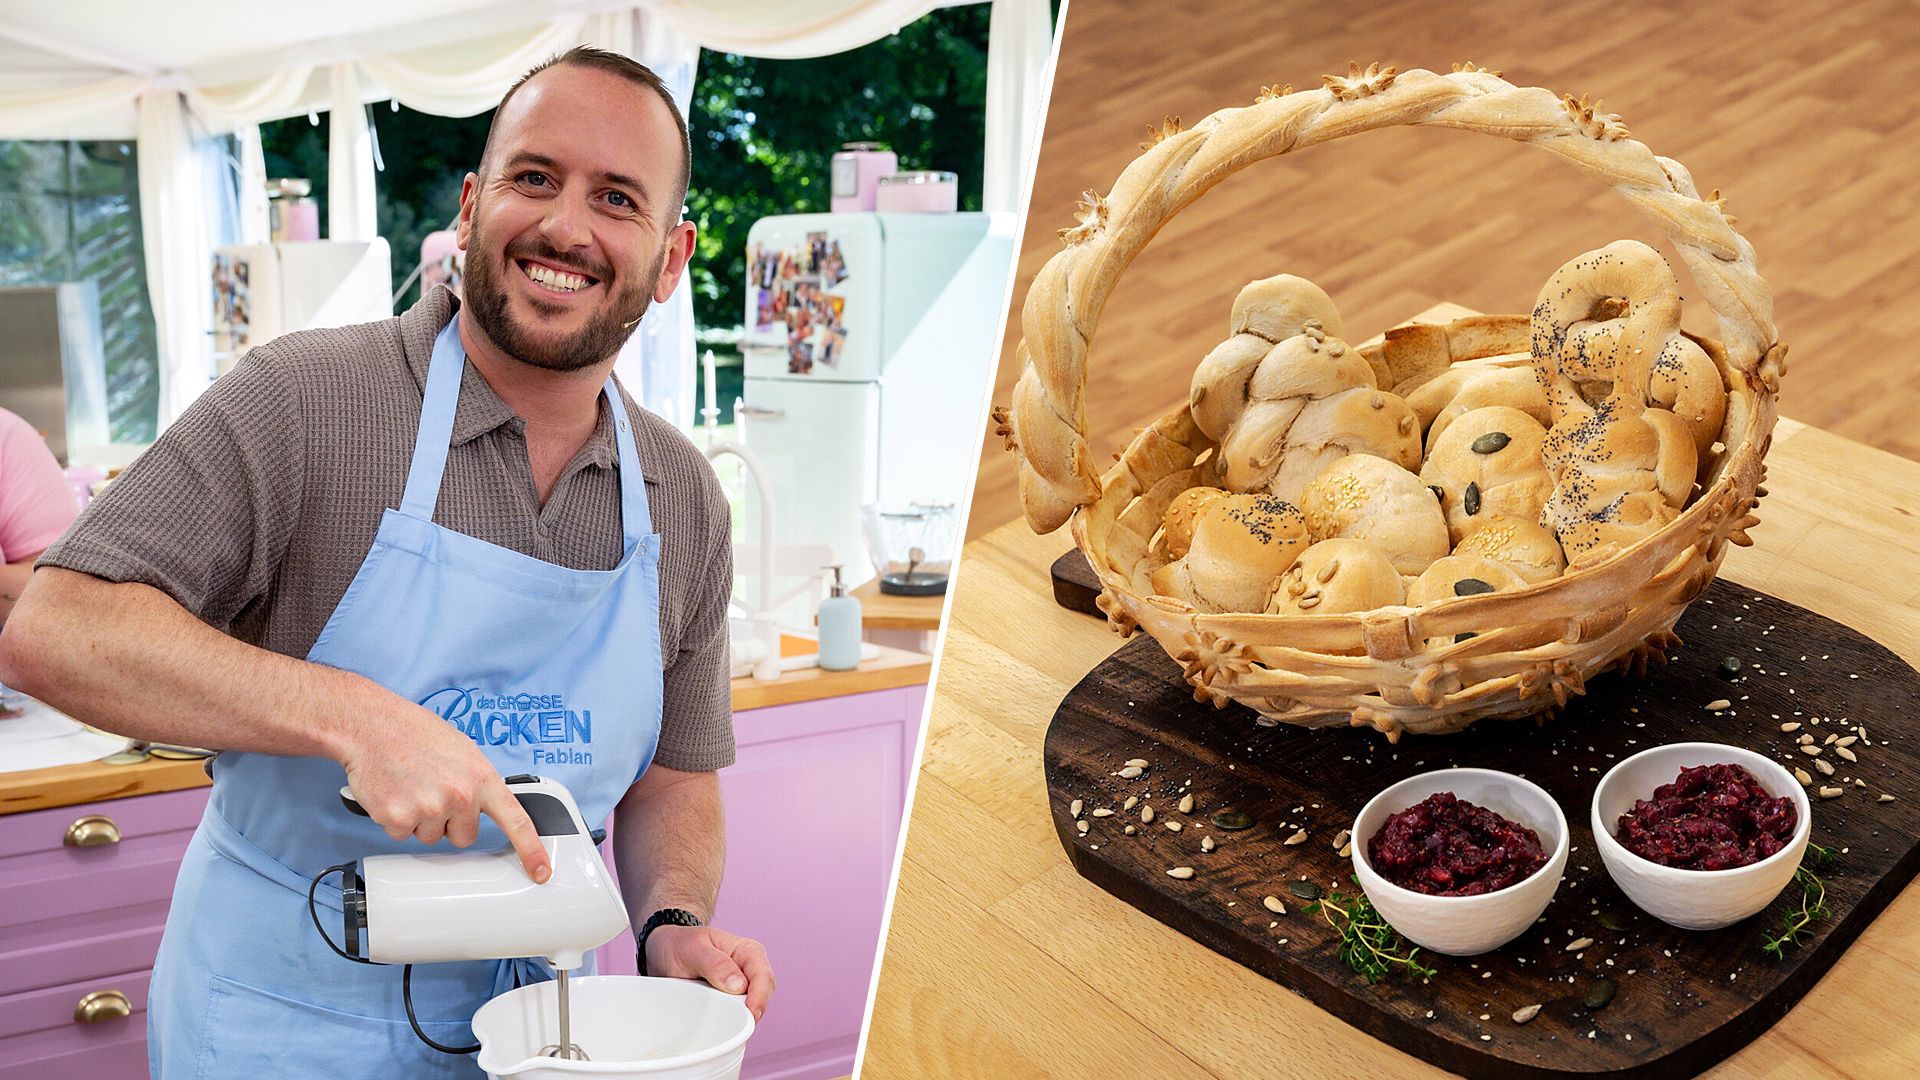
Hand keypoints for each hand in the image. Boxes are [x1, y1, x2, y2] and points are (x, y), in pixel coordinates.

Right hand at [337, 704, 549, 882]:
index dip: (531, 850)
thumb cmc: (415, 733)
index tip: (541, 871)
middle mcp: (460, 796)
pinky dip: (397, 819)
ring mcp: (429, 810)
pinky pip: (403, 835)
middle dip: (451, 821)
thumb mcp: (463, 751)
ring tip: (412, 785)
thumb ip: (477, 782)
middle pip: (464, 836)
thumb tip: (485, 805)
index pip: (516, 821)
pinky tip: (395, 792)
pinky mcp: (398, 820)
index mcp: (482, 777)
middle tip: (434, 790)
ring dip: (422, 819)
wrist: (372, 726)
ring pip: (432, 836)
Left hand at [645, 924, 773, 1020]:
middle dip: (750, 1013)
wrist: (664, 951)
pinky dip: (728, 1022)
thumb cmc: (680, 944)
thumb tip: (738, 985)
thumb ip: (715, 964)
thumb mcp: (693, 948)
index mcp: (748, 951)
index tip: (749, 1014)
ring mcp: (740, 988)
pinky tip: (715, 1023)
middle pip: (761, 998)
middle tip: (730, 1024)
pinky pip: (735, 1017)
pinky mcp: (729, 1002)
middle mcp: (749, 970)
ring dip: (738, 1019)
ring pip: (750, 1010)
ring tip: (718, 1022)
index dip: (759, 998)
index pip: (763, 977)